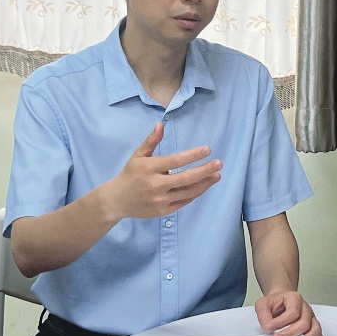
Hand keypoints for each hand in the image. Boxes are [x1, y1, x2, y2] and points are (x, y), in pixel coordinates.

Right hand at [101, 122, 221, 219]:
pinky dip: (196, 193)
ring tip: (217, 175)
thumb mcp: (138, 155)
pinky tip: (204, 185)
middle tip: (219, 164)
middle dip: (205, 170)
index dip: (193, 155)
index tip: (208, 149)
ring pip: (188, 192)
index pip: (175, 161)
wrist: (117, 200)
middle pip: (186, 178)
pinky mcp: (164, 211)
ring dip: (205, 183)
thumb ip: (151, 141)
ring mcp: (160, 200)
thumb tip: (161, 124)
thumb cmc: (130, 174)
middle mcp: (156, 185)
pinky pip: (184, 201)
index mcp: (149, 168)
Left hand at [255, 290, 322, 335]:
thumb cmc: (275, 304)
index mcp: (294, 298)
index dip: (281, 322)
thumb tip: (267, 326)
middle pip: (304, 323)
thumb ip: (262, 313)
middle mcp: (305, 308)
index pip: (293, 312)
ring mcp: (311, 319)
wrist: (280, 303)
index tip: (269, 328)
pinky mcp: (313, 328)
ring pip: (315, 331)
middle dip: (290, 334)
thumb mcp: (263, 303)